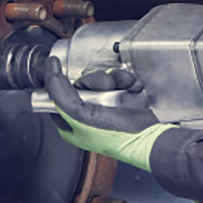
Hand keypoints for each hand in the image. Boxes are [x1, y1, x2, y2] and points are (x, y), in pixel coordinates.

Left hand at [46, 67, 174, 171]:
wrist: (150, 137)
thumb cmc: (116, 136)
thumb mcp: (80, 117)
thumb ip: (60, 96)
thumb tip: (51, 73)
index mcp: (69, 123)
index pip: (56, 94)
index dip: (59, 80)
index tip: (60, 65)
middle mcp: (85, 114)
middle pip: (81, 82)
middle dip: (96, 81)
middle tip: (107, 88)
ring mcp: (104, 106)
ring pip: (101, 78)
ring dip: (115, 79)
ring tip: (124, 89)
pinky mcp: (122, 99)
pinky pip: (119, 79)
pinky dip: (127, 81)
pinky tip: (132, 89)